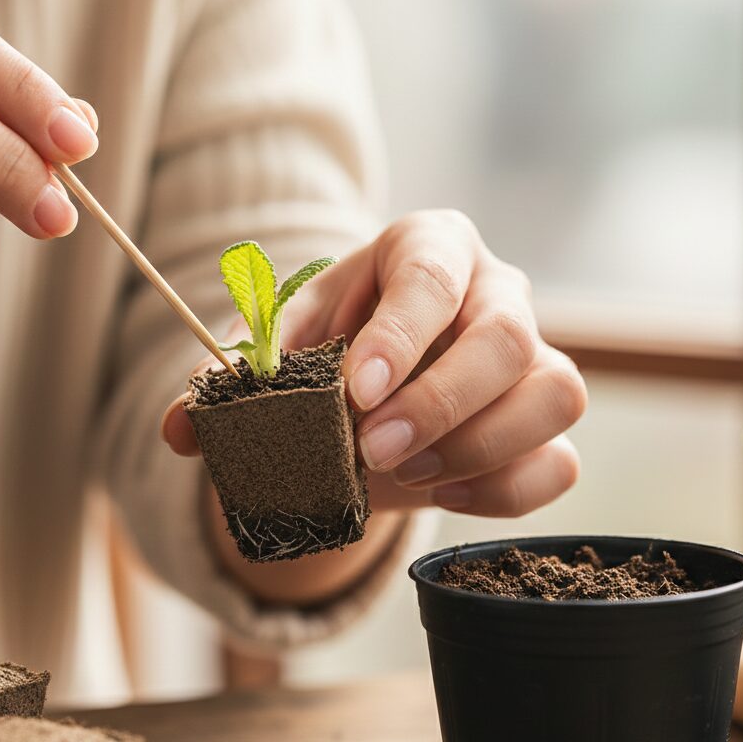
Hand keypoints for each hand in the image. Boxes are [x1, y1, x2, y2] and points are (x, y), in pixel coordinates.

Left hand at [163, 210, 586, 517]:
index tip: (356, 391)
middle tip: (375, 449)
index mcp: (430, 249)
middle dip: (442, 402)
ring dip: (481, 447)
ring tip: (407, 475)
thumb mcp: (283, 346)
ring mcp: (535, 355)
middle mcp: (497, 292)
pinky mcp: (546, 419)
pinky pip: (559, 461)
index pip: (432, 276)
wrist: (380, 375)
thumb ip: (238, 378)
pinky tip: (442, 492)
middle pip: (509, 338)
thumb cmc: (336, 343)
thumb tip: (183, 427)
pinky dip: (505, 488)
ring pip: (557, 394)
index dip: (400, 335)